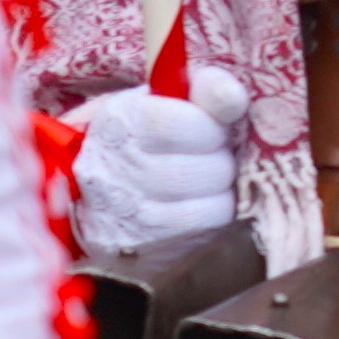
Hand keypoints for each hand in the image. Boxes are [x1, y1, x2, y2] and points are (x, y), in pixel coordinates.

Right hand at [61, 70, 247, 261]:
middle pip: (201, 169)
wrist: (106, 192)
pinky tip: (201, 205)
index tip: (211, 128)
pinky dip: (215, 217)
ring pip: (212, 205)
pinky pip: (207, 233)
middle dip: (220, 160)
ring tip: (207, 182)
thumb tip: (232, 97)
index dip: (207, 127)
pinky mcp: (149, 250)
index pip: (171, 123)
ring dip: (221, 191)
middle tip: (212, 157)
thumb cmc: (150, 138)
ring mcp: (130, 217)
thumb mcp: (169, 100)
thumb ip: (204, 89)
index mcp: (121, 123)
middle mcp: (117, 171)